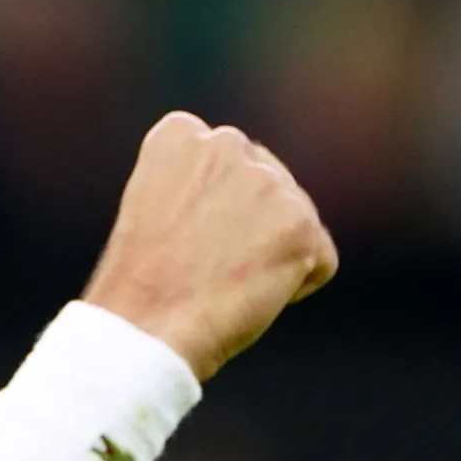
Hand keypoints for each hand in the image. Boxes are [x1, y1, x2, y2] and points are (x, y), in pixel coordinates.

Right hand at [82, 112, 337, 382]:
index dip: (208, 207)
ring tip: (225, 281)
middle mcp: (226, 143)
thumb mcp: (156, 206)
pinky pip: (320, 261)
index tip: (180, 236)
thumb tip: (253, 203)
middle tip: (206, 263)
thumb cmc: (140, 283)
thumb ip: (202, 185)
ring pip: (294, 222)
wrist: (145, 327)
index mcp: (179, 133)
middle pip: (264, 185)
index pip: (223, 160)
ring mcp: (269, 183)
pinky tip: (251, 295)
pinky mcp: (301, 225)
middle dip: (249, 223)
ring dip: (271, 255)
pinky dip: (296, 286)